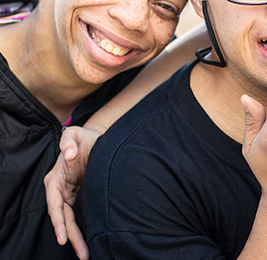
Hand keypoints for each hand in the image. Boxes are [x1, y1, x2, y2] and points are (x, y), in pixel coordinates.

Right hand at [44, 126, 100, 259]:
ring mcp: (71, 194)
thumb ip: (69, 141)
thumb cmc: (84, 137)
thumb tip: (68, 155)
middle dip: (71, 236)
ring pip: (72, 219)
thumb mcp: (76, 134)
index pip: (54, 204)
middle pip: (64, 217)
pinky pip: (81, 214)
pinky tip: (91, 240)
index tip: (62, 237)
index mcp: (55, 178)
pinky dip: (84, 227)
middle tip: (82, 254)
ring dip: (78, 237)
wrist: (98, 138)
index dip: (58, 221)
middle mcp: (61, 189)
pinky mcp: (82, 195)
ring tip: (86, 254)